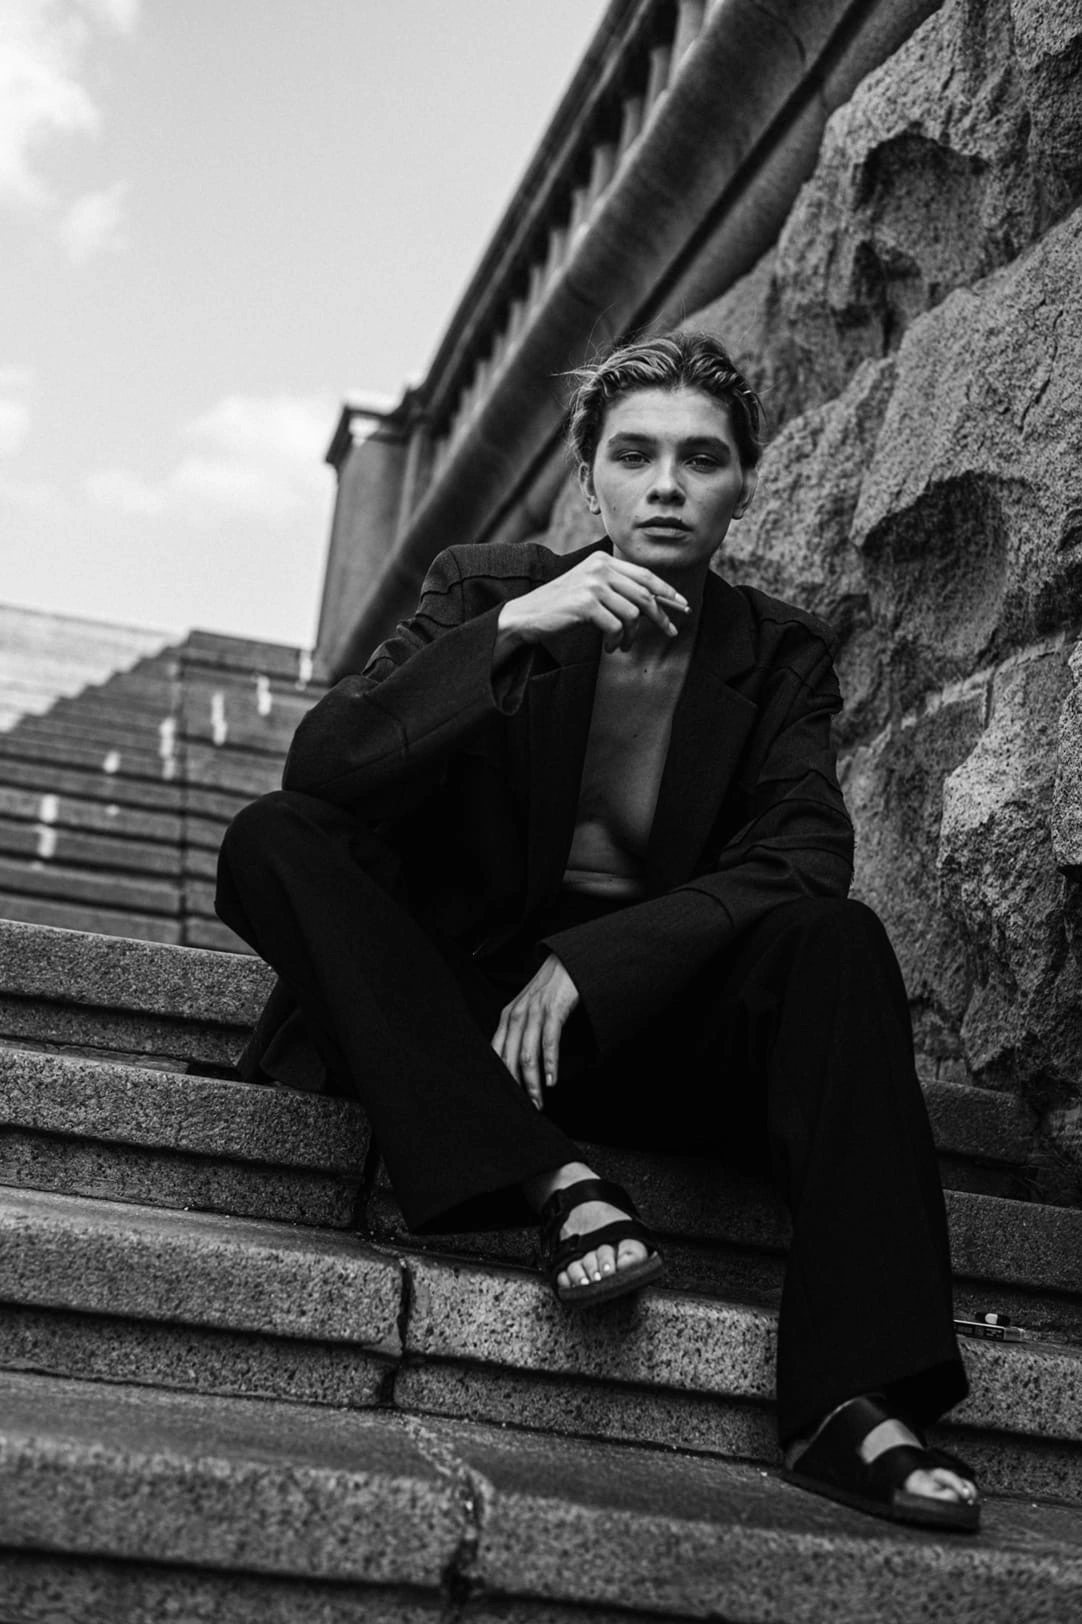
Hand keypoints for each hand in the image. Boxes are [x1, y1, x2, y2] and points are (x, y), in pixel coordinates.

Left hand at [492, 954, 578, 1108]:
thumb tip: (514, 1064)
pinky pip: (549, 1041)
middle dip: (518, 1088)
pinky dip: (550, 1063)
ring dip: (533, 1082)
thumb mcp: (526, 1011)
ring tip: (539, 1101)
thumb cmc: (548, 991)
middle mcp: (516, 1016)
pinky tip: (553, 1079)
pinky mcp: (553, 1009)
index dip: (501, 1079)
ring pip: (528, 1055)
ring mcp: (534, 1012)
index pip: (496, 1055)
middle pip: (510, 1060)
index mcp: (506, 1018)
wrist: (566, 963)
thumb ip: (518, 1034)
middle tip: (527, 1108)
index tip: (507, 1100)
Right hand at [496, 553, 689, 655]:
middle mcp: (600, 567)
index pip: (645, 575)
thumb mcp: (590, 589)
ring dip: (631, 635)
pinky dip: (616, 641)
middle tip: (670, 632)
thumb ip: (616, 589)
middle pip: (645, 594)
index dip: (667, 591)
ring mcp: (592, 584)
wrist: (526, 616)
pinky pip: (616, 627)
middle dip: (661, 616)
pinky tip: (609, 647)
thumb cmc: (560, 607)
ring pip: (633, 613)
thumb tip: (654, 605)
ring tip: (622, 645)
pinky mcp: (586, 603)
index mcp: (603, 560)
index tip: (682, 605)